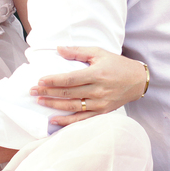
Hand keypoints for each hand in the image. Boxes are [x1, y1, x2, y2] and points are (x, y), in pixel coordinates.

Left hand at [30, 46, 147, 126]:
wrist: (137, 81)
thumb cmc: (117, 64)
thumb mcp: (99, 53)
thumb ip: (78, 51)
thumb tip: (59, 49)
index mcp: (96, 74)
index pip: (70, 79)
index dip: (53, 80)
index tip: (40, 80)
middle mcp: (98, 90)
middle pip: (68, 93)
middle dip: (48, 92)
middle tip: (32, 91)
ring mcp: (100, 103)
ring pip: (72, 107)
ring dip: (54, 105)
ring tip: (39, 101)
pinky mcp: (102, 112)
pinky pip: (82, 119)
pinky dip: (67, 121)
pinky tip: (54, 120)